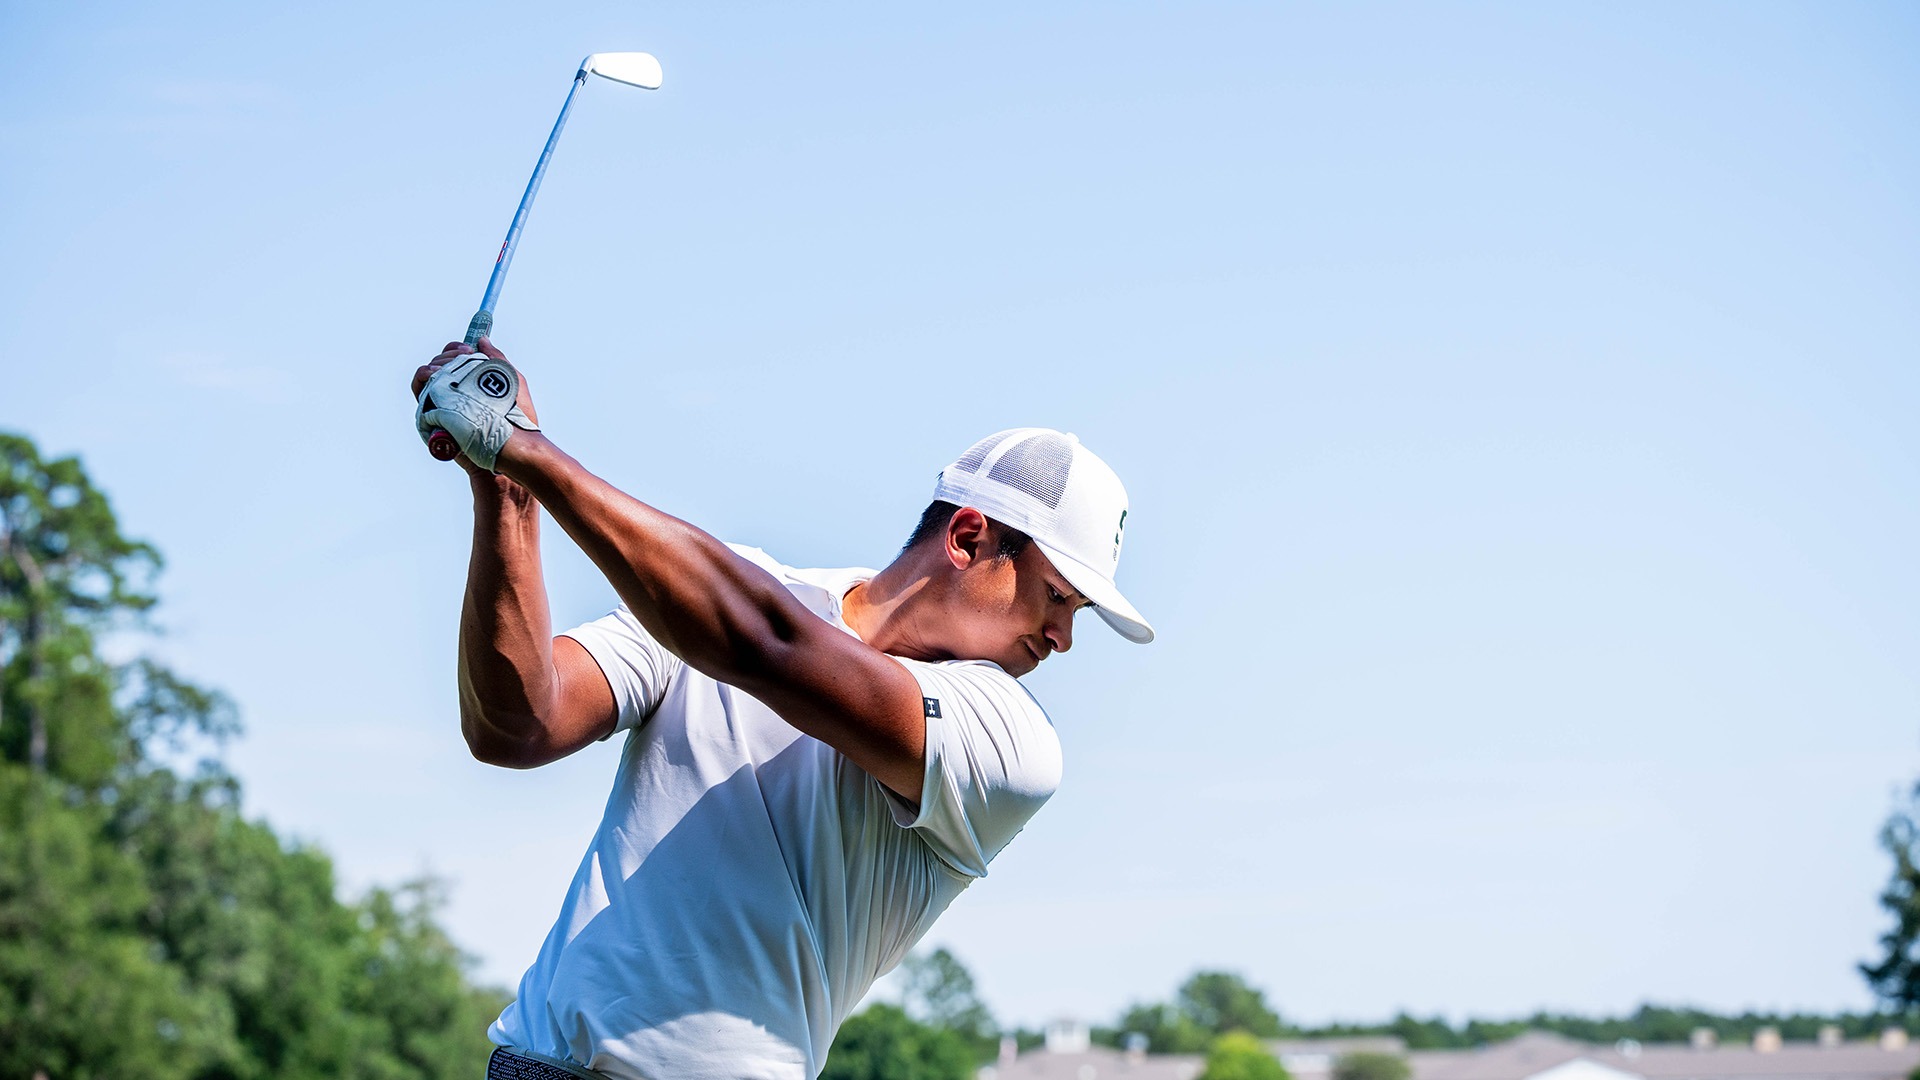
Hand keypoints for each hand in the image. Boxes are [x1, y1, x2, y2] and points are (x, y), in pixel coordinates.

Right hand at [412, 337, 540, 472]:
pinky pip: (419, 394)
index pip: (454, 359)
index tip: (468, 349)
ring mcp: (445, 404)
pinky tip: (432, 374)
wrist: (513, 445)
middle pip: (439, 365)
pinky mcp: (435, 416)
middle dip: (447, 355)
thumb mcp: (512, 380)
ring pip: (426, 377)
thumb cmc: (518, 418)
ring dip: (433, 365)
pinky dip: (422, 379)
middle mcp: (456, 393)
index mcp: (472, 382)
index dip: (456, 349)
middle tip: (462, 357)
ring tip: (445, 366)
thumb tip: (481, 340)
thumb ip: (496, 358)